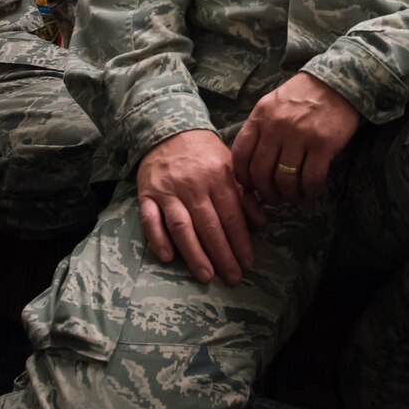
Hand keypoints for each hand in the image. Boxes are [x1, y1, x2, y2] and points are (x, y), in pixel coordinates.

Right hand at [136, 129, 265, 284]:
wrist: (169, 130)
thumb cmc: (204, 153)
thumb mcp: (231, 165)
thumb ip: (245, 194)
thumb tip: (262, 222)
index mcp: (218, 176)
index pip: (231, 215)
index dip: (240, 242)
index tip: (248, 264)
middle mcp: (193, 185)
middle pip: (209, 225)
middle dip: (222, 254)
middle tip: (232, 278)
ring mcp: (168, 190)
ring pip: (181, 226)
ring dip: (194, 253)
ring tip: (205, 275)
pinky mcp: (147, 194)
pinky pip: (150, 219)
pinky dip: (157, 239)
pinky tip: (167, 257)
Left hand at [231, 72, 360, 207]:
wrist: (337, 82)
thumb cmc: (302, 96)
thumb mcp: (272, 104)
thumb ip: (259, 129)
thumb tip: (250, 166)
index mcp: (260, 117)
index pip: (241, 155)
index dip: (243, 178)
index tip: (251, 187)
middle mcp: (276, 127)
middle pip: (261, 173)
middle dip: (266, 193)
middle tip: (274, 198)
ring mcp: (300, 136)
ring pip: (285, 180)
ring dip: (289, 195)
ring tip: (294, 197)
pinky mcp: (323, 144)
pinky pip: (311, 178)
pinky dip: (310, 191)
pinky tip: (311, 192)